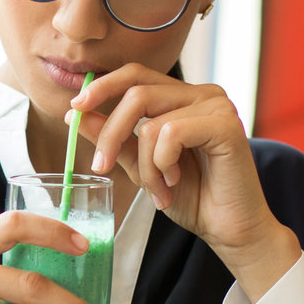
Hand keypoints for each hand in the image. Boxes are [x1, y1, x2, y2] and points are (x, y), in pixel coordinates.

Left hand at [69, 65, 301, 299]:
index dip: (102, 86)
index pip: (136, 74)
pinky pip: (171, 133)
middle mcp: (202, 93)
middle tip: (100, 167)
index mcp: (183, 97)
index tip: (74, 109)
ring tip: (158, 190)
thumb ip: (115, 139)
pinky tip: (176, 182)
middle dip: (110, 134)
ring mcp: (216, 105)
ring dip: (144, 165)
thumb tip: (76, 114)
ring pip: (150, 121)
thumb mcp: (142, 166)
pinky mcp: (225, 124)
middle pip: (136, 93)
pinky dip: (163, 164)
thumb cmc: (193, 197)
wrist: (229, 228)